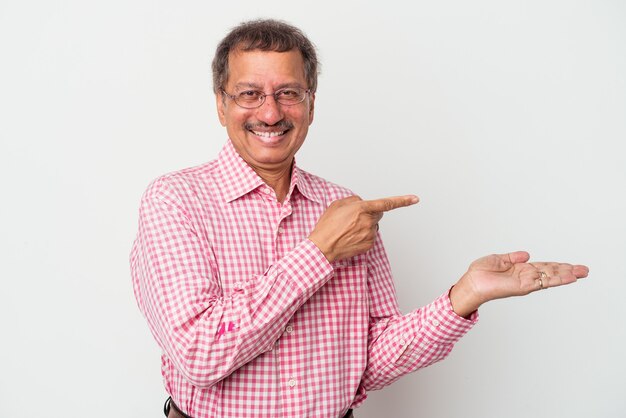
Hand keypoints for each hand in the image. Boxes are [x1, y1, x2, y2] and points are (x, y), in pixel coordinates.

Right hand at [308, 195, 418, 262]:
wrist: (323, 247)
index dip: (402, 200)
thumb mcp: (337, 205)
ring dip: (365, 225)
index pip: (386, 203)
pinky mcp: (369, 245)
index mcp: (362, 209)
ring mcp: (370, 234)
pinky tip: (351, 237)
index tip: (415, 199)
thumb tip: (362, 203)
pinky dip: (363, 235)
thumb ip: (353, 200)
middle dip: (370, 213)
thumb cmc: (327, 226)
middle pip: (378, 214)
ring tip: (348, 229)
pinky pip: (371, 236)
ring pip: (374, 226)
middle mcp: (369, 221)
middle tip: (353, 218)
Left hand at [449, 251, 588, 317]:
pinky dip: (555, 279)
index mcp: (520, 269)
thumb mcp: (498, 259)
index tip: (571, 266)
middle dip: (568, 271)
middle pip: (551, 272)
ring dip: (566, 275)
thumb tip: (527, 254)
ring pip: (550, 277)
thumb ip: (513, 257)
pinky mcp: (523, 286)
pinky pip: (542, 282)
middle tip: (584, 270)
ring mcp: (526, 282)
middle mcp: (525, 276)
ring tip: (581, 273)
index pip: (543, 267)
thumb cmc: (480, 273)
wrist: (471, 283)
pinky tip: (566, 277)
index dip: (557, 266)